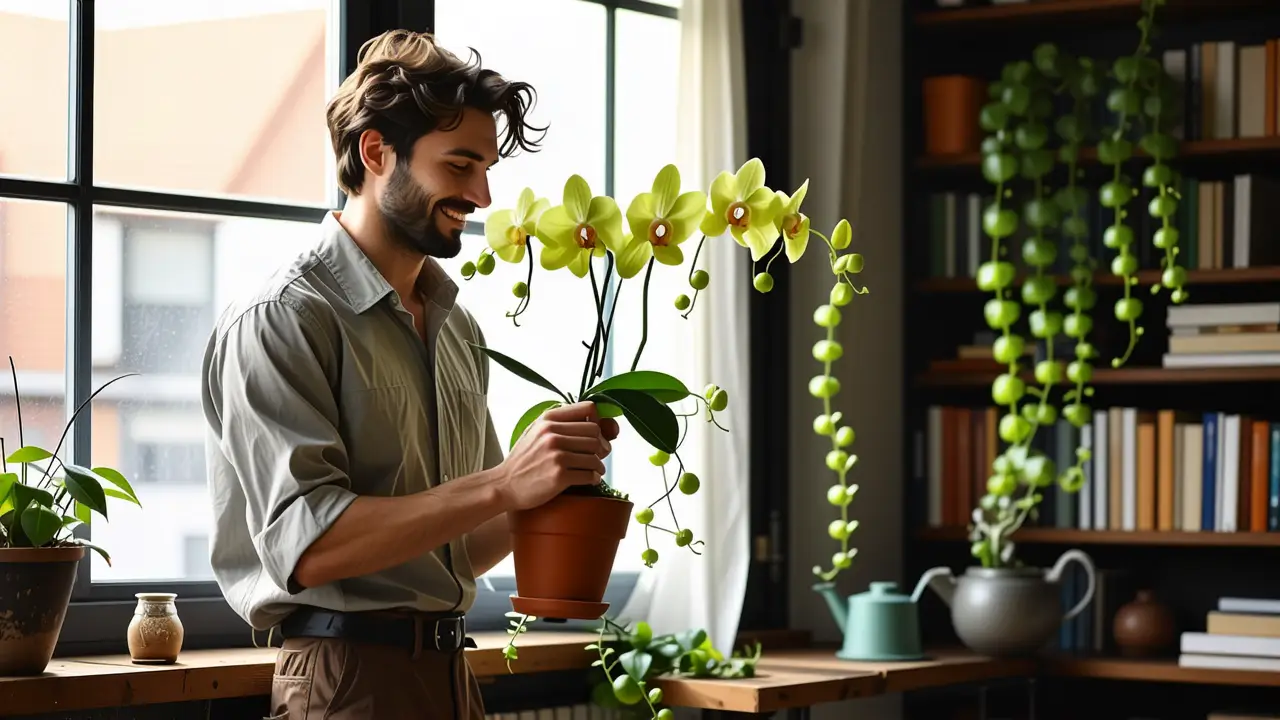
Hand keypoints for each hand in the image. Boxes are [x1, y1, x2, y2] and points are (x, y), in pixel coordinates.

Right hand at [497, 401, 612, 510]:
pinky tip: (590, 479)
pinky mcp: (559, 476)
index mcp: (548, 420)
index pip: (588, 409)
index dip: (598, 420)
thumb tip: (593, 422)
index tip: (597, 433)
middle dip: (602, 446)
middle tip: (600, 455)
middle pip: (595, 433)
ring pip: (595, 455)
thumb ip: (558, 422)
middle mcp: (552, 435)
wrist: (504, 485)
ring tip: (596, 469)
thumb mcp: (534, 431)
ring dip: (599, 465)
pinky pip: (590, 475)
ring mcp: (557, 456)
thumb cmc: (522, 460)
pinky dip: (594, 478)